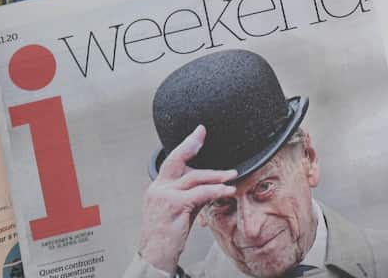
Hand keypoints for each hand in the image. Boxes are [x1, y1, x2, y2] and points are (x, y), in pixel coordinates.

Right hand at [136, 125, 236, 272]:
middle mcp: (158, 188)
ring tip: (232, 175)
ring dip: (216, 175)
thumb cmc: (168, 235)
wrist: (155, 255)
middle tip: (203, 133)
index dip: (186, 145)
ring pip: (194, 177)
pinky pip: (200, 193)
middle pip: (176, 160)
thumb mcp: (180, 209)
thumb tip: (213, 183)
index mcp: (158, 187)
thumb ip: (192, 194)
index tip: (198, 132)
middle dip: (191, 144)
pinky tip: (227, 190)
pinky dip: (216, 190)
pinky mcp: (174, 205)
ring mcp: (164, 196)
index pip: (172, 161)